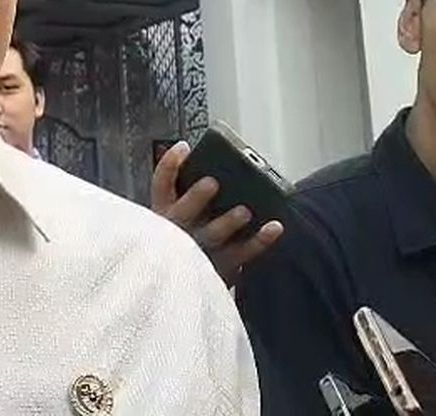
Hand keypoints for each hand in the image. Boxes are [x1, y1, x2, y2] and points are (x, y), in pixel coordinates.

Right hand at [150, 142, 283, 286]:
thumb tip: (215, 164)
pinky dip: (260, 240)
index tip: (185, 148)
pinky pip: (242, 254)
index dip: (170, 164)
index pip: (161, 184)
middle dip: (196, 198)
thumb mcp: (173, 217)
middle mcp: (175, 233)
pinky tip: (275, 226)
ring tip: (243, 211)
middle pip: (182, 213)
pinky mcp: (218, 269)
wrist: (182, 288)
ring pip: (211, 236)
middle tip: (212, 183)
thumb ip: (186, 192)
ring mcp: (196, 253)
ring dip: (227, 223)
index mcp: (162, 213)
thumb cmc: (182, 241)